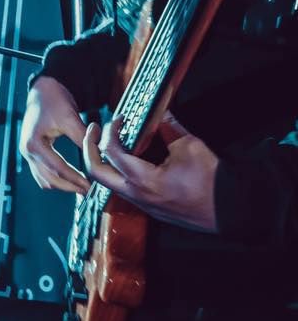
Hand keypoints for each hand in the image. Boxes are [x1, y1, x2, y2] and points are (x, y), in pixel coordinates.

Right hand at [19, 76, 88, 193]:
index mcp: (34, 142)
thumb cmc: (54, 100)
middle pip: (49, 179)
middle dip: (70, 187)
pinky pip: (42, 174)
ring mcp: (27, 152)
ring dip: (62, 185)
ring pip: (44, 180)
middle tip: (89, 191)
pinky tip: (70, 179)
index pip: (58, 168)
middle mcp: (27, 150)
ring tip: (81, 187)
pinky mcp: (31, 152)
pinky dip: (55, 179)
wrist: (42, 89)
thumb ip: (83, 139)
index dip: (75, 179)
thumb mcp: (69, 118)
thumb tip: (99, 156)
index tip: (90, 186)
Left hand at [82, 112, 218, 231]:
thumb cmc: (211, 180)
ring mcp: (141, 204)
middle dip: (89, 148)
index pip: (111, 152)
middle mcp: (136, 194)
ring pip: (108, 182)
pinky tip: (127, 156)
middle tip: (94, 129)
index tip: (119, 119)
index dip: (110, 131)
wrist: (231, 210)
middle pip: (96, 172)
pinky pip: (123, 188)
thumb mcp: (189, 146)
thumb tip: (159, 110)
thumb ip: (167, 127)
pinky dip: (117, 171)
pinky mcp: (149, 208)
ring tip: (108, 140)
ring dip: (102, 160)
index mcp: (143, 180)